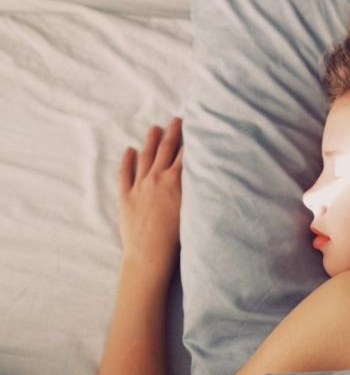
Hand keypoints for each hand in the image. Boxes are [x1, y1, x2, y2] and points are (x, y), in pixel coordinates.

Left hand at [117, 117, 183, 266]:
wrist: (149, 254)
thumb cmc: (177, 238)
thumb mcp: (192, 209)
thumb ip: (193, 189)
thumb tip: (200, 174)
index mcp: (175, 182)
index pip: (184, 155)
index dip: (190, 141)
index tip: (195, 128)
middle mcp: (156, 179)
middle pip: (165, 150)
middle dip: (172, 133)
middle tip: (177, 120)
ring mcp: (139, 186)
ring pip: (145, 158)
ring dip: (150, 141)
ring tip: (154, 128)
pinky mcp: (125, 197)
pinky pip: (124, 174)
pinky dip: (126, 160)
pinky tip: (128, 150)